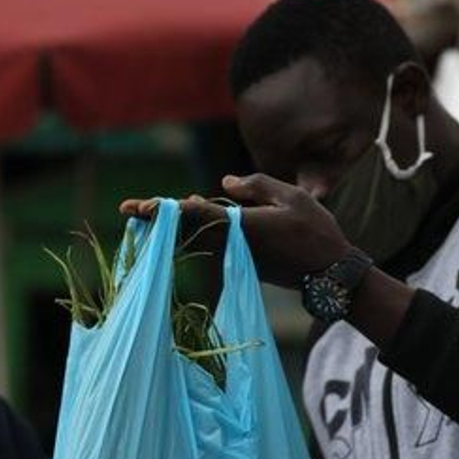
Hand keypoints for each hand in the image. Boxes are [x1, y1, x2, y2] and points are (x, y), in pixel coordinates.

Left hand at [118, 174, 351, 287]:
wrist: (331, 274)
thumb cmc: (317, 231)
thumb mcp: (292, 196)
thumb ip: (256, 186)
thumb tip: (223, 184)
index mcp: (242, 225)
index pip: (195, 214)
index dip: (165, 209)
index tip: (138, 207)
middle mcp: (233, 242)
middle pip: (188, 227)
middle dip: (157, 218)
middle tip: (127, 209)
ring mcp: (236, 255)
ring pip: (198, 236)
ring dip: (173, 225)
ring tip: (146, 214)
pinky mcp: (243, 262)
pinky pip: (213, 242)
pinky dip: (196, 231)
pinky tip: (188, 217)